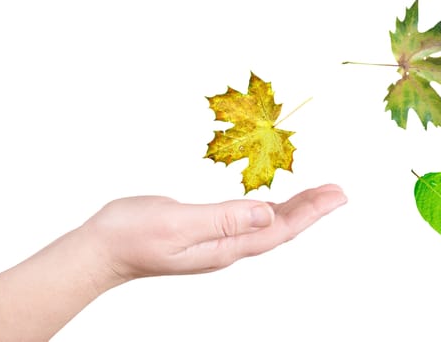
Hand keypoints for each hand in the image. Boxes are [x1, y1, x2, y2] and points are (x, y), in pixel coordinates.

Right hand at [85, 184, 346, 281]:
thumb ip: (224, 219)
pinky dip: (268, 208)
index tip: (337, 195)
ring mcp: (216, 241)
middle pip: (279, 227)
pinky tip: (271, 203)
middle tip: (337, 191)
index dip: (311, 212)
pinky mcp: (206, 232)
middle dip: (311, 209)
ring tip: (316, 194)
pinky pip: (248, 220)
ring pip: (266, 224)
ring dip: (294, 208)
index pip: (279, 229)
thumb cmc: (133, 235)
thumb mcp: (178, 224)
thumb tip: (267, 211)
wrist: (103, 249)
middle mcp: (227, 247)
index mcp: (225, 246)